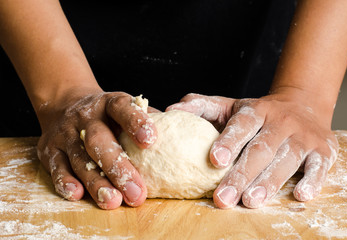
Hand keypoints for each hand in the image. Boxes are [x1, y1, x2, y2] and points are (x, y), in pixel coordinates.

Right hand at [36, 88, 156, 208]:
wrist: (66, 103)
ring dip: (95, 181)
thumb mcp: (125, 109)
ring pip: (79, 157)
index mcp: (110, 103)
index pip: (122, 108)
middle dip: (118, 167)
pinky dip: (65, 180)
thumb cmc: (107, 114)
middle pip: (99, 140)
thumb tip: (180, 138)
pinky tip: (76, 193)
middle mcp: (86, 116)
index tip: (150, 141)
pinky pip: (56, 166)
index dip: (136, 122)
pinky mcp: (49, 148)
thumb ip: (148, 120)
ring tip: (112, 200)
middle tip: (136, 192)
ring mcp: (66, 132)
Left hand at [167, 93, 337, 208]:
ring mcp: (303, 136)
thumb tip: (171, 110)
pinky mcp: (323, 150)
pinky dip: (311, 181)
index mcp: (256, 110)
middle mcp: (281, 121)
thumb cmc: (259, 114)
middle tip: (223, 198)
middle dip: (241, 175)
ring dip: (270, 181)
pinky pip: (319, 166)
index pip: (242, 124)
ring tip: (251, 201)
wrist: (303, 105)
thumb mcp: (230, 106)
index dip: (229, 141)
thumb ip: (201, 107)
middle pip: (260, 149)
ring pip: (286, 159)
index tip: (214, 160)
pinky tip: (300, 195)